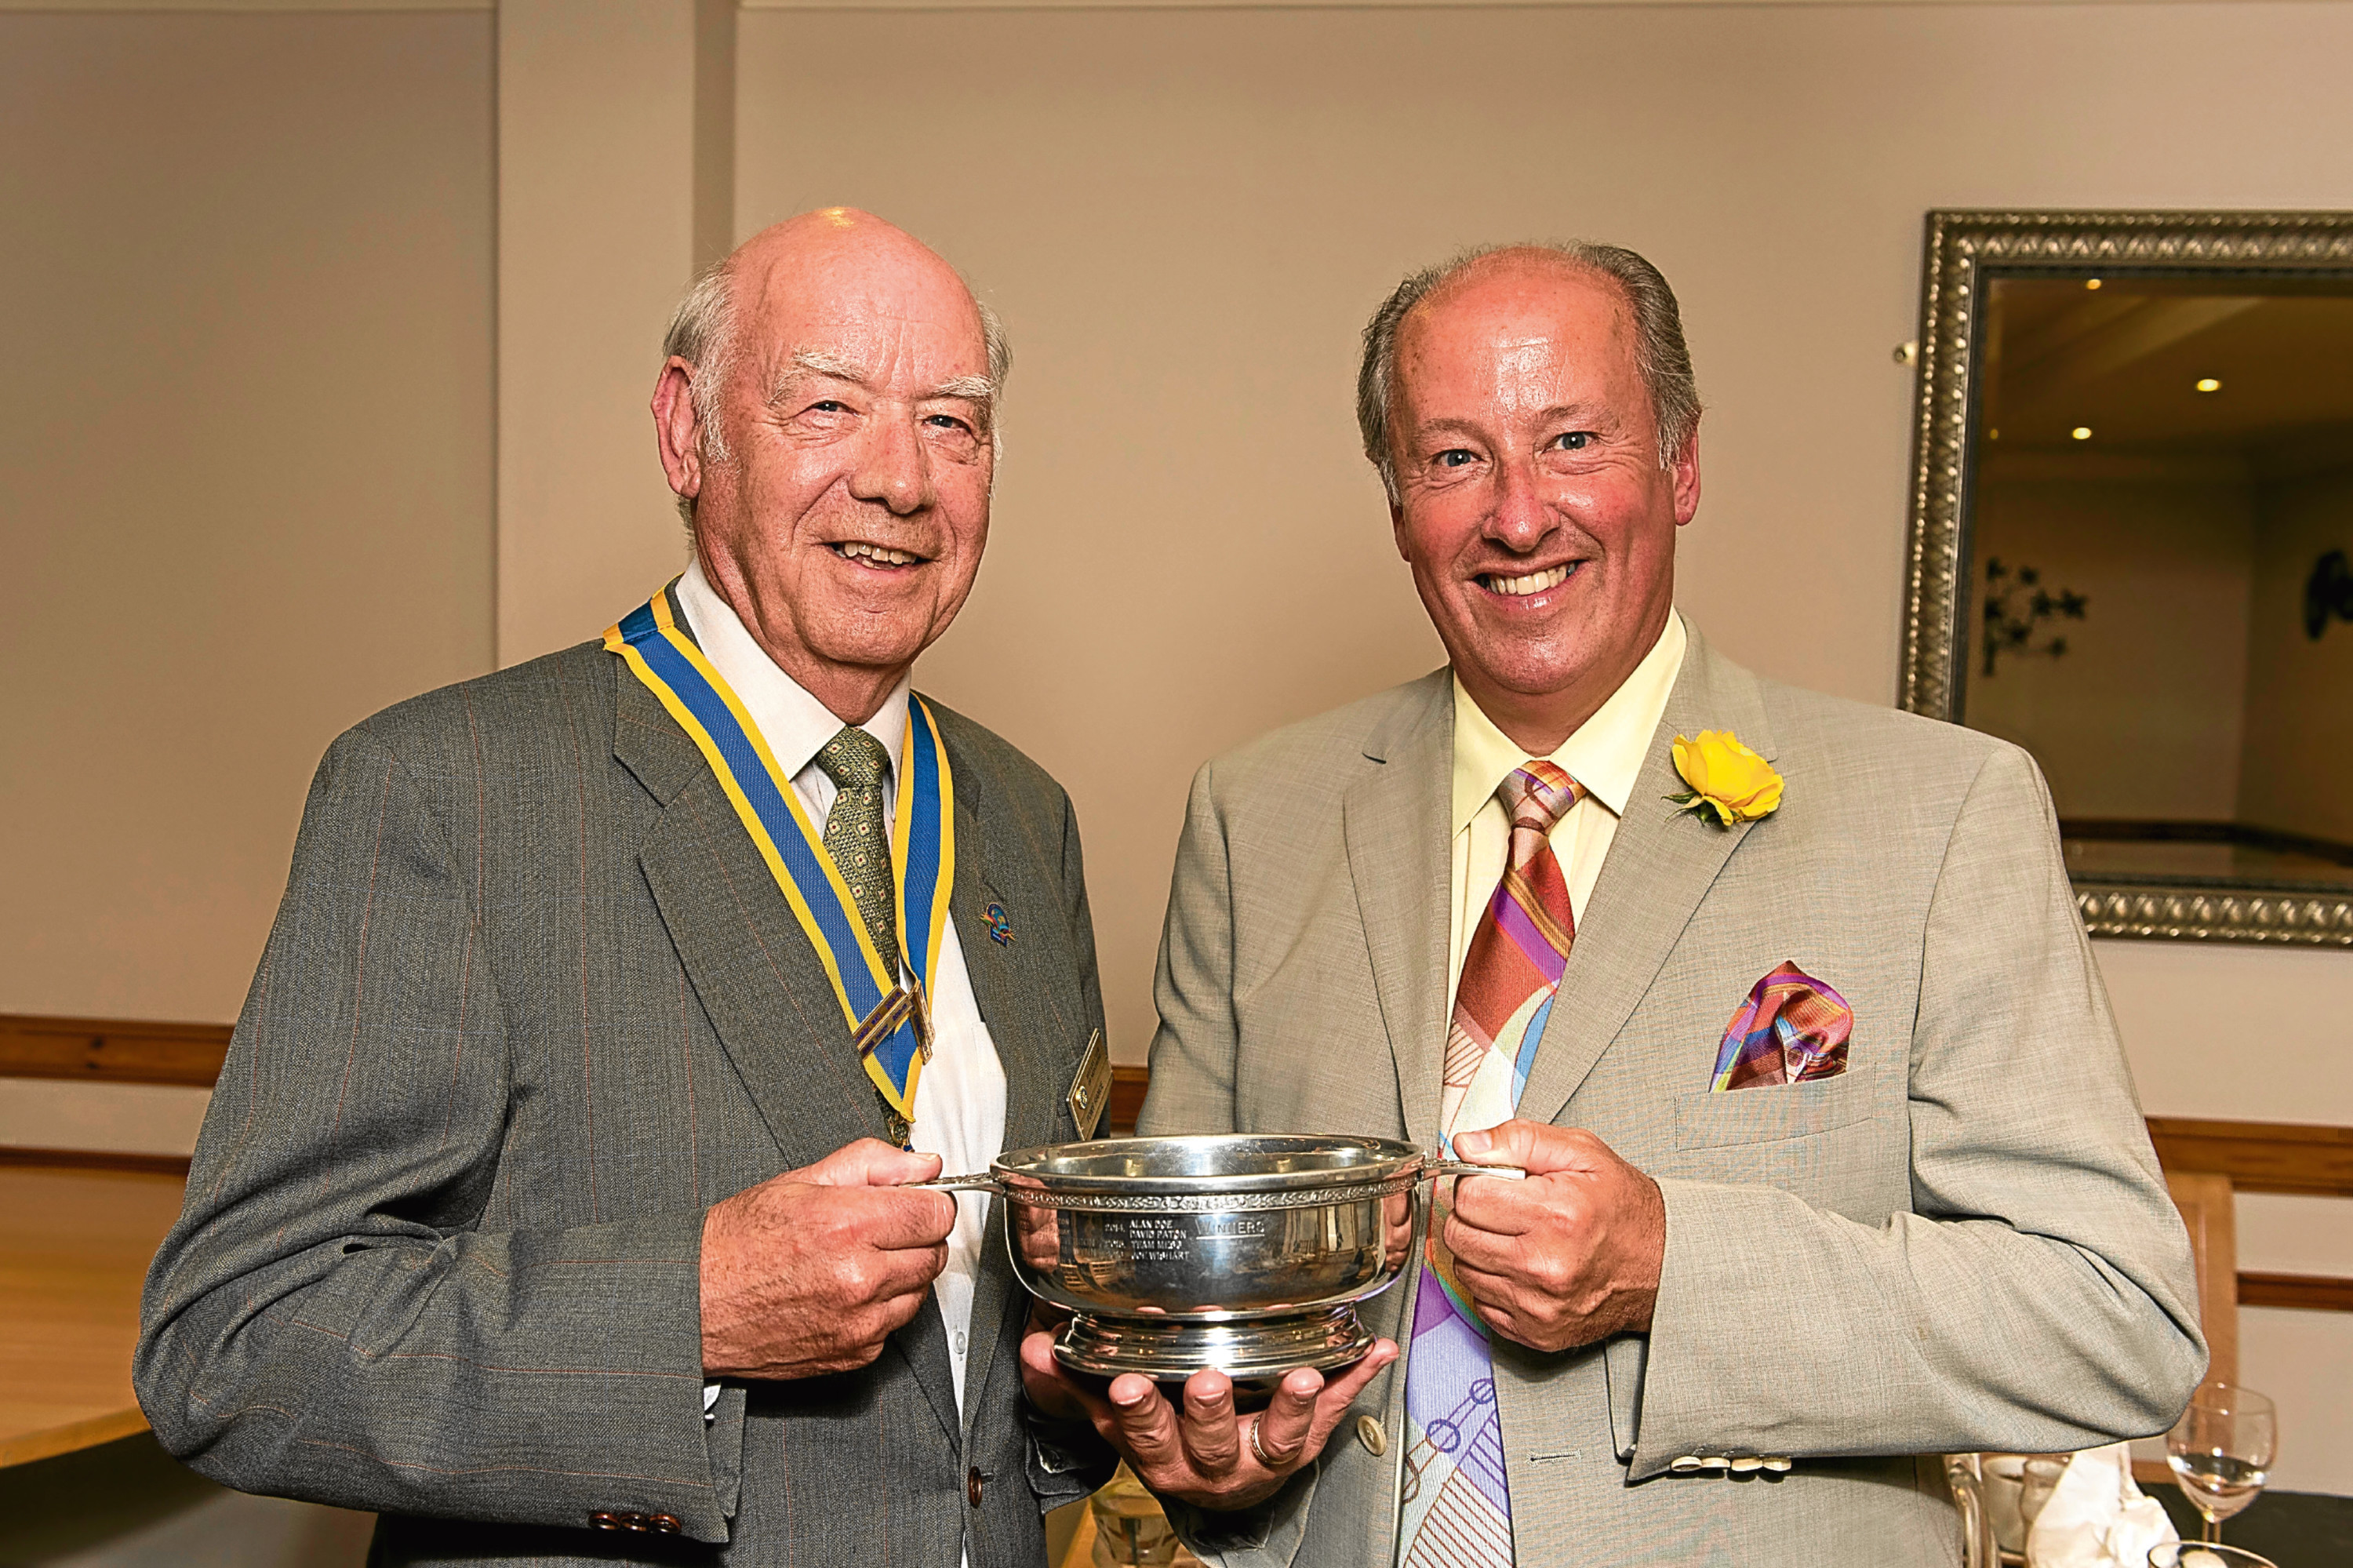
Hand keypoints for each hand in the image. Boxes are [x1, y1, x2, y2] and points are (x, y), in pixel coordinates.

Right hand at [700, 1139, 953, 1379]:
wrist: (694, 1306)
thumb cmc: (735, 1244)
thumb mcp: (799, 1182)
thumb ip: (871, 1165)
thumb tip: (923, 1165)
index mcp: (846, 1226)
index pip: (936, 1213)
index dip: (928, 1202)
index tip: (914, 1201)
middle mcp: (858, 1278)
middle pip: (935, 1251)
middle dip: (915, 1235)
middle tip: (879, 1227)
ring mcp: (858, 1322)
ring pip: (920, 1290)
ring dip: (901, 1272)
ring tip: (856, 1259)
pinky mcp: (854, 1353)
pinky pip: (895, 1323)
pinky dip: (881, 1307)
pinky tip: (845, 1290)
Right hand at [1019, 1330, 1397, 1511]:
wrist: (1222, 1484)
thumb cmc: (1170, 1435)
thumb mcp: (1115, 1416)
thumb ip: (1073, 1379)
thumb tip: (1035, 1347)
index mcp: (1163, 1455)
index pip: (1144, 1435)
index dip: (1138, 1413)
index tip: (1130, 1386)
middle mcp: (1213, 1463)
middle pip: (1209, 1442)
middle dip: (1209, 1412)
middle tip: (1210, 1380)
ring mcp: (1264, 1454)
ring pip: (1278, 1438)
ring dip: (1292, 1405)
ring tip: (1303, 1375)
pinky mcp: (1306, 1442)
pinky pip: (1334, 1415)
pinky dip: (1354, 1382)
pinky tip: (1373, 1352)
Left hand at [1444, 1120, 1664, 1352]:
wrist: (1661, 1265)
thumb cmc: (1621, 1207)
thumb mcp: (1580, 1152)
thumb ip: (1518, 1140)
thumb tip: (1466, 1145)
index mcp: (1556, 1215)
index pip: (1469, 1198)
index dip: (1474, 1183)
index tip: (1491, 1183)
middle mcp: (1545, 1266)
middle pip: (1458, 1236)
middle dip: (1472, 1216)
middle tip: (1500, 1207)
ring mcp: (1539, 1306)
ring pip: (1464, 1271)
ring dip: (1480, 1249)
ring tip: (1515, 1236)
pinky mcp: (1536, 1333)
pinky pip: (1481, 1303)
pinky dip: (1493, 1282)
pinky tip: (1520, 1266)